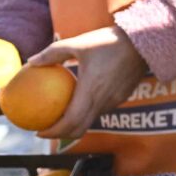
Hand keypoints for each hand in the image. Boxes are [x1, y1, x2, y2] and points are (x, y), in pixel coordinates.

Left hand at [25, 26, 149, 142]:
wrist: (145, 41)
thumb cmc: (109, 41)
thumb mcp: (78, 43)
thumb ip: (53, 53)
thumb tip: (31, 61)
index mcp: (91, 91)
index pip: (70, 123)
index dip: (53, 132)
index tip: (39, 132)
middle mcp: (103, 101)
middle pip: (79, 129)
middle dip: (61, 134)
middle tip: (46, 129)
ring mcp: (114, 101)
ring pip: (91, 120)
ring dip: (75, 123)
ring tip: (61, 114)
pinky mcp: (122, 97)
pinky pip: (101, 110)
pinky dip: (87, 112)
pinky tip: (81, 99)